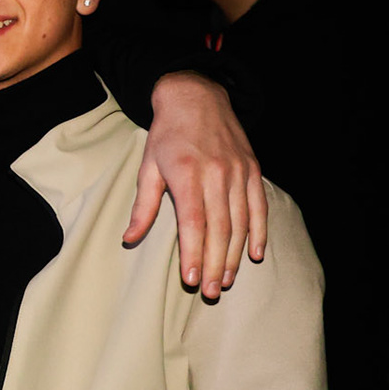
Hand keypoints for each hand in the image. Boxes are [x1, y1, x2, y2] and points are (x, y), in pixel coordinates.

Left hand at [127, 72, 266, 299]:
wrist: (196, 97)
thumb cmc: (167, 135)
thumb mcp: (148, 167)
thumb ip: (143, 206)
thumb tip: (130, 238)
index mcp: (187, 174)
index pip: (193, 223)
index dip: (193, 253)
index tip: (191, 279)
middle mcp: (216, 174)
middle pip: (219, 228)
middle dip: (214, 263)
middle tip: (211, 292)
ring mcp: (238, 172)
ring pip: (240, 221)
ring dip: (234, 255)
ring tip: (226, 280)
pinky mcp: (252, 169)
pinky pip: (258, 206)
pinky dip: (258, 231)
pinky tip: (255, 254)